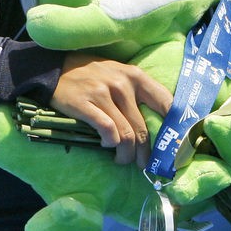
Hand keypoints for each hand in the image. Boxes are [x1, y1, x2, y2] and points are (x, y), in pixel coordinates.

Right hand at [50, 53, 172, 166]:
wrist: (57, 67)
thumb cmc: (94, 74)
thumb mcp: (121, 74)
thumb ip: (139, 92)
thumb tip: (161, 120)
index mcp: (136, 76)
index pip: (165, 102)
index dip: (173, 126)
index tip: (173, 144)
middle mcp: (123, 84)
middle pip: (142, 127)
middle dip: (145, 152)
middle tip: (144, 164)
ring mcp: (104, 94)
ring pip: (125, 134)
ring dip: (126, 154)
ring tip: (123, 160)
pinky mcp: (85, 104)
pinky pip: (106, 129)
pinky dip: (109, 142)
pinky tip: (106, 145)